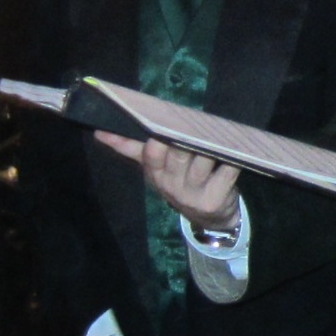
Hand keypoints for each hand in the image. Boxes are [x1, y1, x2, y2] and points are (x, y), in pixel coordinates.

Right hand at [97, 132, 241, 231]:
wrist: (208, 217)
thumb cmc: (180, 182)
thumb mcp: (155, 170)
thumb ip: (130, 148)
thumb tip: (100, 132)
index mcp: (156, 175)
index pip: (151, 156)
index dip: (156, 142)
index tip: (160, 126)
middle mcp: (173, 185)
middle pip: (179, 154)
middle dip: (185, 136)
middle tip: (193, 118)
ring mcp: (195, 193)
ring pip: (203, 160)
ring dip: (210, 143)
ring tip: (215, 127)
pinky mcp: (217, 197)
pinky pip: (227, 171)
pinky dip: (232, 157)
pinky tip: (236, 147)